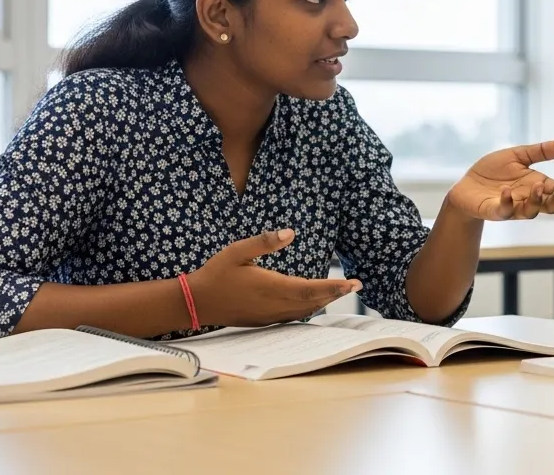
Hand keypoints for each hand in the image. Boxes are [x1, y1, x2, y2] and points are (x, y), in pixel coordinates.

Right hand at [187, 229, 361, 327]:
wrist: (197, 302)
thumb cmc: (216, 273)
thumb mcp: (238, 251)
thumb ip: (264, 242)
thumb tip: (290, 233)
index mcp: (272, 287)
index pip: (310, 289)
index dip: (334, 287)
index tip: (353, 283)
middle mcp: (275, 305)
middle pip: (313, 302)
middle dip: (336, 293)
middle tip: (356, 285)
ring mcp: (270, 316)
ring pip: (304, 311)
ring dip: (324, 302)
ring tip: (340, 291)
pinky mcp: (264, 320)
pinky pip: (293, 316)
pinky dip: (308, 309)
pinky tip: (313, 303)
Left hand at [445, 141, 553, 220]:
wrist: (467, 184)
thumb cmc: (493, 172)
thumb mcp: (517, 156)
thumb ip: (540, 152)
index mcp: (534, 186)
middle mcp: (526, 199)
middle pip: (549, 207)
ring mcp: (511, 207)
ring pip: (530, 211)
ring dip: (536, 200)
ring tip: (538, 186)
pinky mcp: (494, 210)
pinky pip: (504, 210)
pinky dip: (507, 201)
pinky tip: (507, 189)